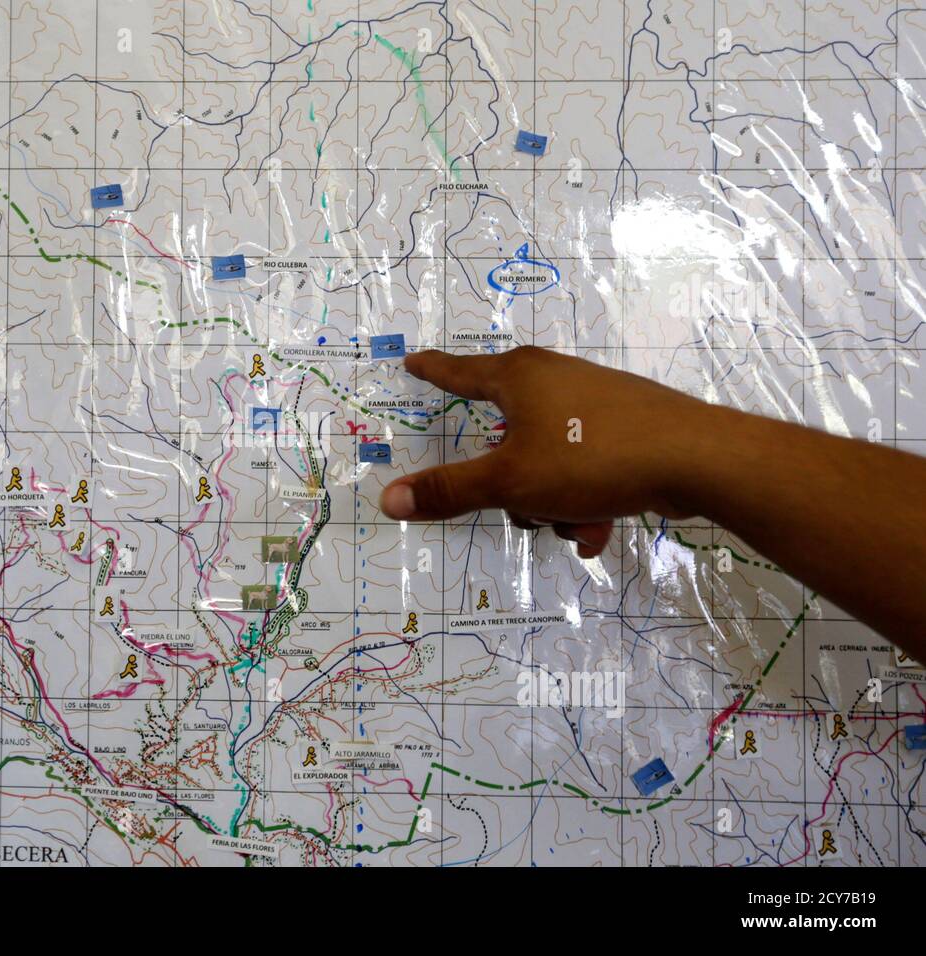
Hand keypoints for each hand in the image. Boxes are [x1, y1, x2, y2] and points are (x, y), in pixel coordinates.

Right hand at [378, 347, 718, 557]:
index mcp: (520, 377)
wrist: (695, 459)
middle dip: (514, 486)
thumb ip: (450, 491)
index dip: (434, 371)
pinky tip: (601, 526)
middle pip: (507, 434)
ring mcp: (595, 400)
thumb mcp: (510, 482)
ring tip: (577, 524)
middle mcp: (556, 377)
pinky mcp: (628, 424)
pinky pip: (584, 465)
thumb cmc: (592, 457)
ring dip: (554, 502)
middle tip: (525, 506)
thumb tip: (389, 499)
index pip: (461, 371)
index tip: (414, 362)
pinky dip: (584, 498)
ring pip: (547, 458)